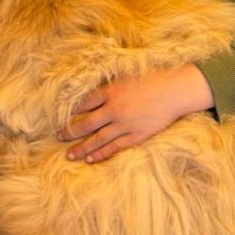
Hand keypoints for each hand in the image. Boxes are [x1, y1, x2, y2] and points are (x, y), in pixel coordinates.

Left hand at [58, 64, 213, 163]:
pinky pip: (115, 147)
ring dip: (82, 148)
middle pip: (87, 124)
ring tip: (69, 155)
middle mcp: (115, 109)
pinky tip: (90, 159)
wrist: (175, 91)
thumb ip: (111, 85)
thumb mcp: (127, 76)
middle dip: (71, 131)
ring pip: (98, 139)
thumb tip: (95, 91)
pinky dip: (101, 154)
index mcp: (111, 92)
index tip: (62, 116)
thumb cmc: (153, 79)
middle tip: (59, 137)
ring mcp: (125, 125)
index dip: (72, 110)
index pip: (85, 103)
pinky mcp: (136, 136)